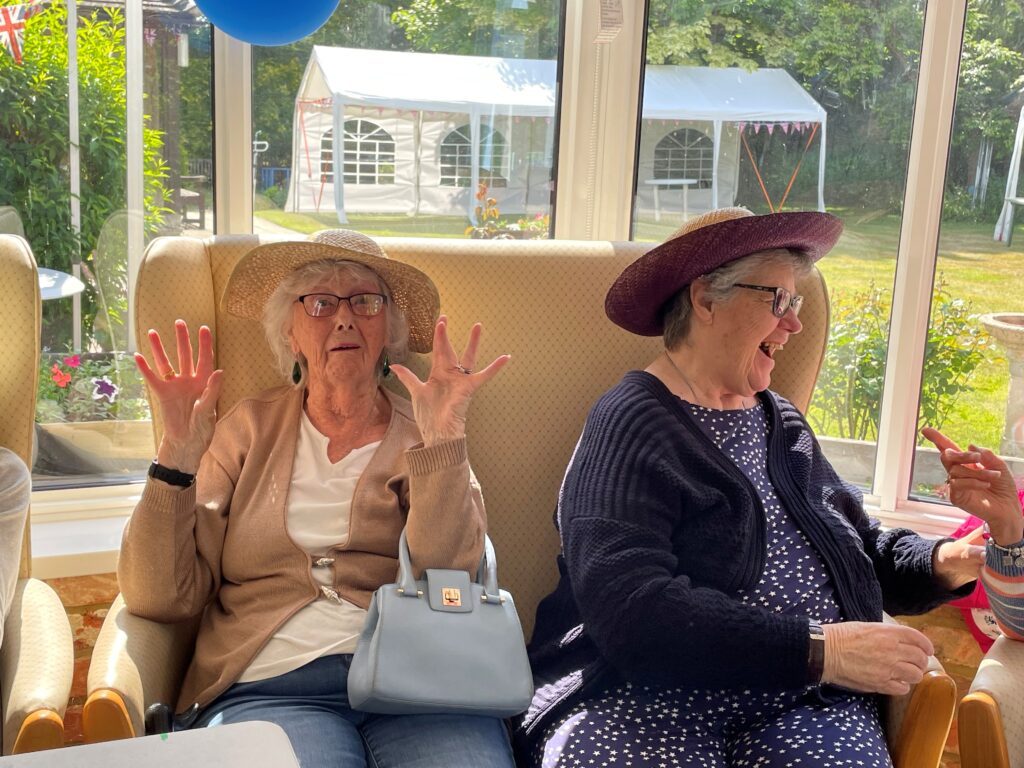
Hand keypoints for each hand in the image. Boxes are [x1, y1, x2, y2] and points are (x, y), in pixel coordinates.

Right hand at [134, 319, 222, 473]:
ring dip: (160, 348)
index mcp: (204, 383)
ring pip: (167, 363)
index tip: (204, 328)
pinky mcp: (162, 394)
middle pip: (185, 355)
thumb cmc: (202, 429)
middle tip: (179, 322)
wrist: (186, 443)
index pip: (205, 359)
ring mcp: (175, 386)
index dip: (205, 344)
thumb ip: (212, 391)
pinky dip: (145, 368)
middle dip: (183, 339)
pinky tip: (138, 356)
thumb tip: (220, 371)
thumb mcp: (209, 411)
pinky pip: (152, 379)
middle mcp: (189, 381)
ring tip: (152, 331)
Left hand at [390, 316, 509, 445]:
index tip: (440, 321)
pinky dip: (495, 368)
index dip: (438, 336)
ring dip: (473, 342)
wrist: (438, 432)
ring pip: (468, 357)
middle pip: (449, 349)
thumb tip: (395, 366)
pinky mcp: (468, 388)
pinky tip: (506, 358)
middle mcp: (450, 374)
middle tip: (445, 317)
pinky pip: (484, 375)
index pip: (438, 350)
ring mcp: (460, 380)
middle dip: (445, 334)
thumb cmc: (429, 415)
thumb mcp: (417, 392)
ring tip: (478, 326)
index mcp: (438, 374)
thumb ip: (408, 378)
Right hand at [822, 621, 932, 695]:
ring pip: (916, 675)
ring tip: (904, 673)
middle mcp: (893, 650)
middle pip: (920, 659)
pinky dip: (902, 686)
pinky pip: (902, 688)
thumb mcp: (867, 626)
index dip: (926, 645)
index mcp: (888, 633)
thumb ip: (886, 634)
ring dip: (912, 674)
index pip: (918, 639)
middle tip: (914, 663)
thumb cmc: (842, 636)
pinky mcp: (881, 683)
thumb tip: (899, 641)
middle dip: (920, 661)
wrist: (826, 652)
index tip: (927, 649)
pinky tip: (894, 682)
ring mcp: (888, 668)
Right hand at [922, 427, 1022, 545]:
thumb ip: (987, 455)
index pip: (949, 449)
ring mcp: (955, 485)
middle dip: (961, 455)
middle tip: (977, 458)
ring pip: (956, 470)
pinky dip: (974, 482)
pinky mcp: (956, 497)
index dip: (937, 439)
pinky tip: (986, 485)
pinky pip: (958, 484)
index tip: (926, 430)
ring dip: (977, 472)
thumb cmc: (1004, 488)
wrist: (1008, 509)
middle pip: (948, 456)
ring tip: (994, 477)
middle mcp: (958, 472)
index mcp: (966, 463)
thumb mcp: (1000, 467)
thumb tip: (970, 446)